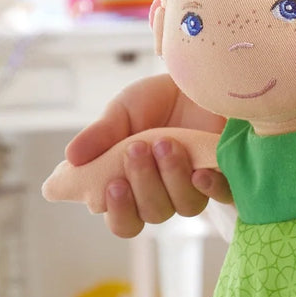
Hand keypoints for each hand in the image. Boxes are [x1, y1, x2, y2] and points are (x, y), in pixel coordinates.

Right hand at [65, 74, 230, 237]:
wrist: (197, 76)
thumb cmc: (157, 100)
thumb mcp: (122, 111)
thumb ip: (100, 135)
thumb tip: (71, 158)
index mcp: (132, 185)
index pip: (122, 221)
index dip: (118, 212)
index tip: (112, 185)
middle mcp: (163, 193)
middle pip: (152, 214)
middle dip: (143, 183)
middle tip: (137, 148)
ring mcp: (194, 187)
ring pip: (184, 206)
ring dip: (171, 177)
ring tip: (165, 143)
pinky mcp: (224, 176)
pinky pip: (223, 196)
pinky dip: (211, 187)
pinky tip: (201, 173)